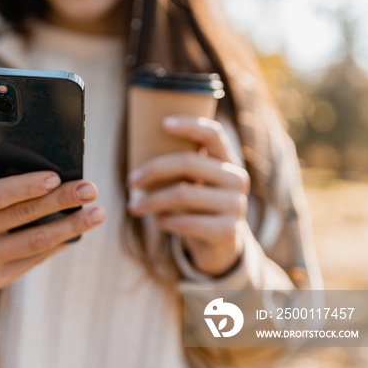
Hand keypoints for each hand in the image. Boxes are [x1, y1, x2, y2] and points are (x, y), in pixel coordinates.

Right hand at [0, 171, 104, 303]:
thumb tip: (50, 179)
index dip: (26, 187)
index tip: (56, 176)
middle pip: (21, 217)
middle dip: (60, 202)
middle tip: (89, 190)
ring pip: (34, 242)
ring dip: (70, 227)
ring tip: (96, 213)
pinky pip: (33, 259)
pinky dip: (58, 243)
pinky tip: (76, 232)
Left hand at [127, 115, 249, 276]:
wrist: (221, 244)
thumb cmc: (197, 206)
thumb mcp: (194, 182)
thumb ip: (180, 166)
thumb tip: (139, 145)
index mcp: (228, 160)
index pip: (213, 134)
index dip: (190, 125)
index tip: (163, 123)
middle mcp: (237, 179)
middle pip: (190, 162)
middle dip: (154, 169)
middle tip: (131, 180)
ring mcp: (236, 205)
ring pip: (183, 193)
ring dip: (152, 201)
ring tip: (134, 207)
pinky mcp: (228, 231)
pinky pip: (186, 222)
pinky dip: (165, 221)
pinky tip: (158, 221)